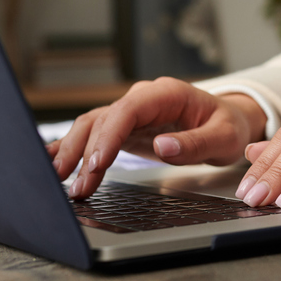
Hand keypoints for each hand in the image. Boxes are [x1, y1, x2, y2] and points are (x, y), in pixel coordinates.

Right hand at [47, 78, 266, 198]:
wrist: (228, 120)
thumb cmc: (228, 126)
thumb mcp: (224, 137)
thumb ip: (195, 143)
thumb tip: (163, 147)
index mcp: (165, 94)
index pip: (127, 110)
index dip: (109, 136)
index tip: (97, 163)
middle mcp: (142, 99)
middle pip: (103, 120)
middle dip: (85, 153)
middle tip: (75, 186)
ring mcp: (131, 112)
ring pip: (92, 127)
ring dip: (75, 153)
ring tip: (62, 182)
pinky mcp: (125, 128)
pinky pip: (94, 134)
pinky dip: (73, 147)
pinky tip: (52, 161)